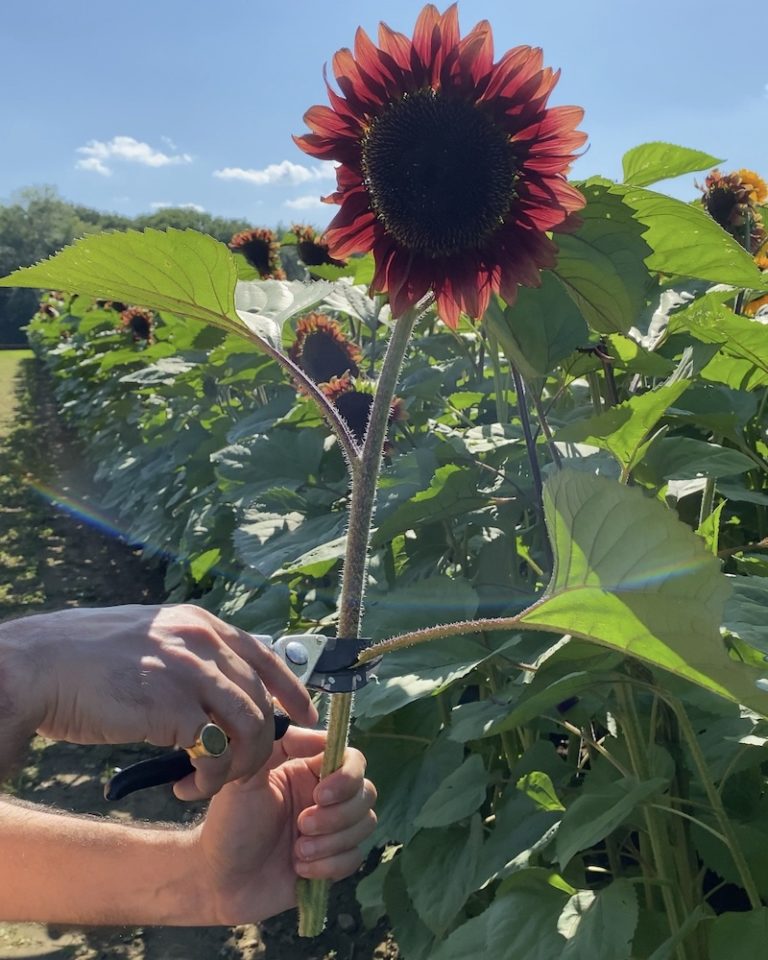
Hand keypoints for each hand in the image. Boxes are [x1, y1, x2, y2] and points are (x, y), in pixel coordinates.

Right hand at [0, 604, 316, 797]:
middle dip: (262, 744)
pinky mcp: (171, 707)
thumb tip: (222, 685)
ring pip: (251, 726)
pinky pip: (216, 751)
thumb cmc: (88, 658)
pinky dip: (211, 777)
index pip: (268, 656)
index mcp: (201, 623)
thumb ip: (191, 654)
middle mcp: (204, 641)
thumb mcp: (153, 639)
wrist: (40, 667)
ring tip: (211, 783)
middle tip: (239, 772)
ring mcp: (190, 671)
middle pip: (263, 699)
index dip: (293, 690)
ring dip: (239, 766)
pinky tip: (187, 785)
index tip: (306, 717)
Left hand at [195, 727, 376, 923]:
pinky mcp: (335, 860)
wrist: (220, 882)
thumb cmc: (229, 825)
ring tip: (297, 852)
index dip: (346, 775)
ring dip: (331, 841)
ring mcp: (333, 829)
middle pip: (366, 792)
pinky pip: (355, 857)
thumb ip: (275, 746)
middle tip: (301, 825)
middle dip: (337, 814)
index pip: (351, 758)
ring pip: (366, 824)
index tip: (319, 794)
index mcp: (308, 769)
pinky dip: (329, 866)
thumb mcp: (245, 779)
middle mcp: (326, 796)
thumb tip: (318, 735)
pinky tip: (300, 869)